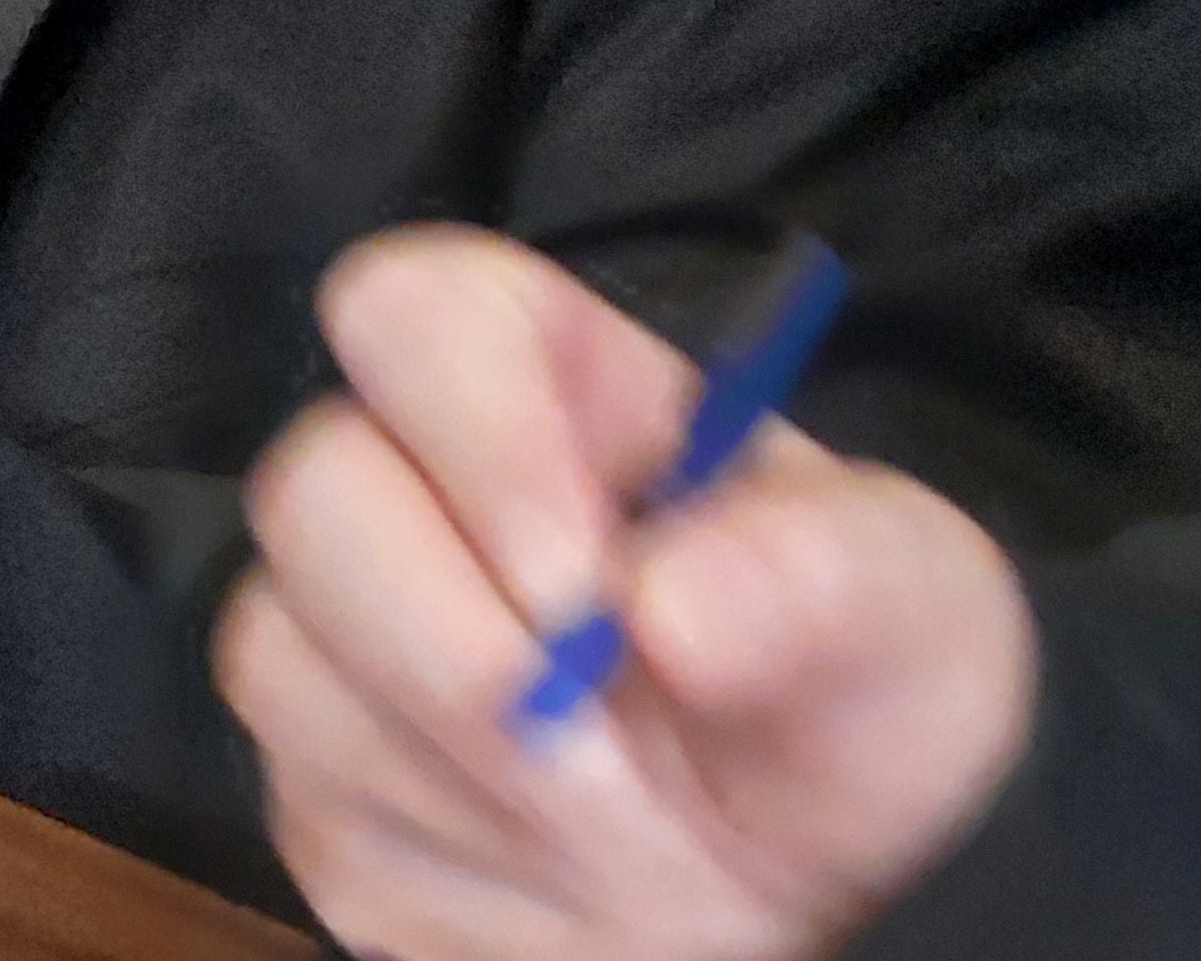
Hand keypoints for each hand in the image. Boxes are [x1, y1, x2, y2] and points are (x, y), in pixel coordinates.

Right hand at [215, 227, 1038, 960]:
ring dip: (478, 781)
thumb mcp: (916, 605)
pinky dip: (466, 878)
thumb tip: (666, 609)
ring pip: (284, 664)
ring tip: (622, 817)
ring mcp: (327, 635)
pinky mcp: (311, 791)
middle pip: (309, 490)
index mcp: (544, 381)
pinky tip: (565, 876)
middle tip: (599, 736)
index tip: (586, 584)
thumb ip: (826, 567)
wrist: (814, 890)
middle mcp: (400, 476)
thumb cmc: (851, 695)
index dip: (473, 432)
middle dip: (458, 645)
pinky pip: (318, 820)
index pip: (407, 308)